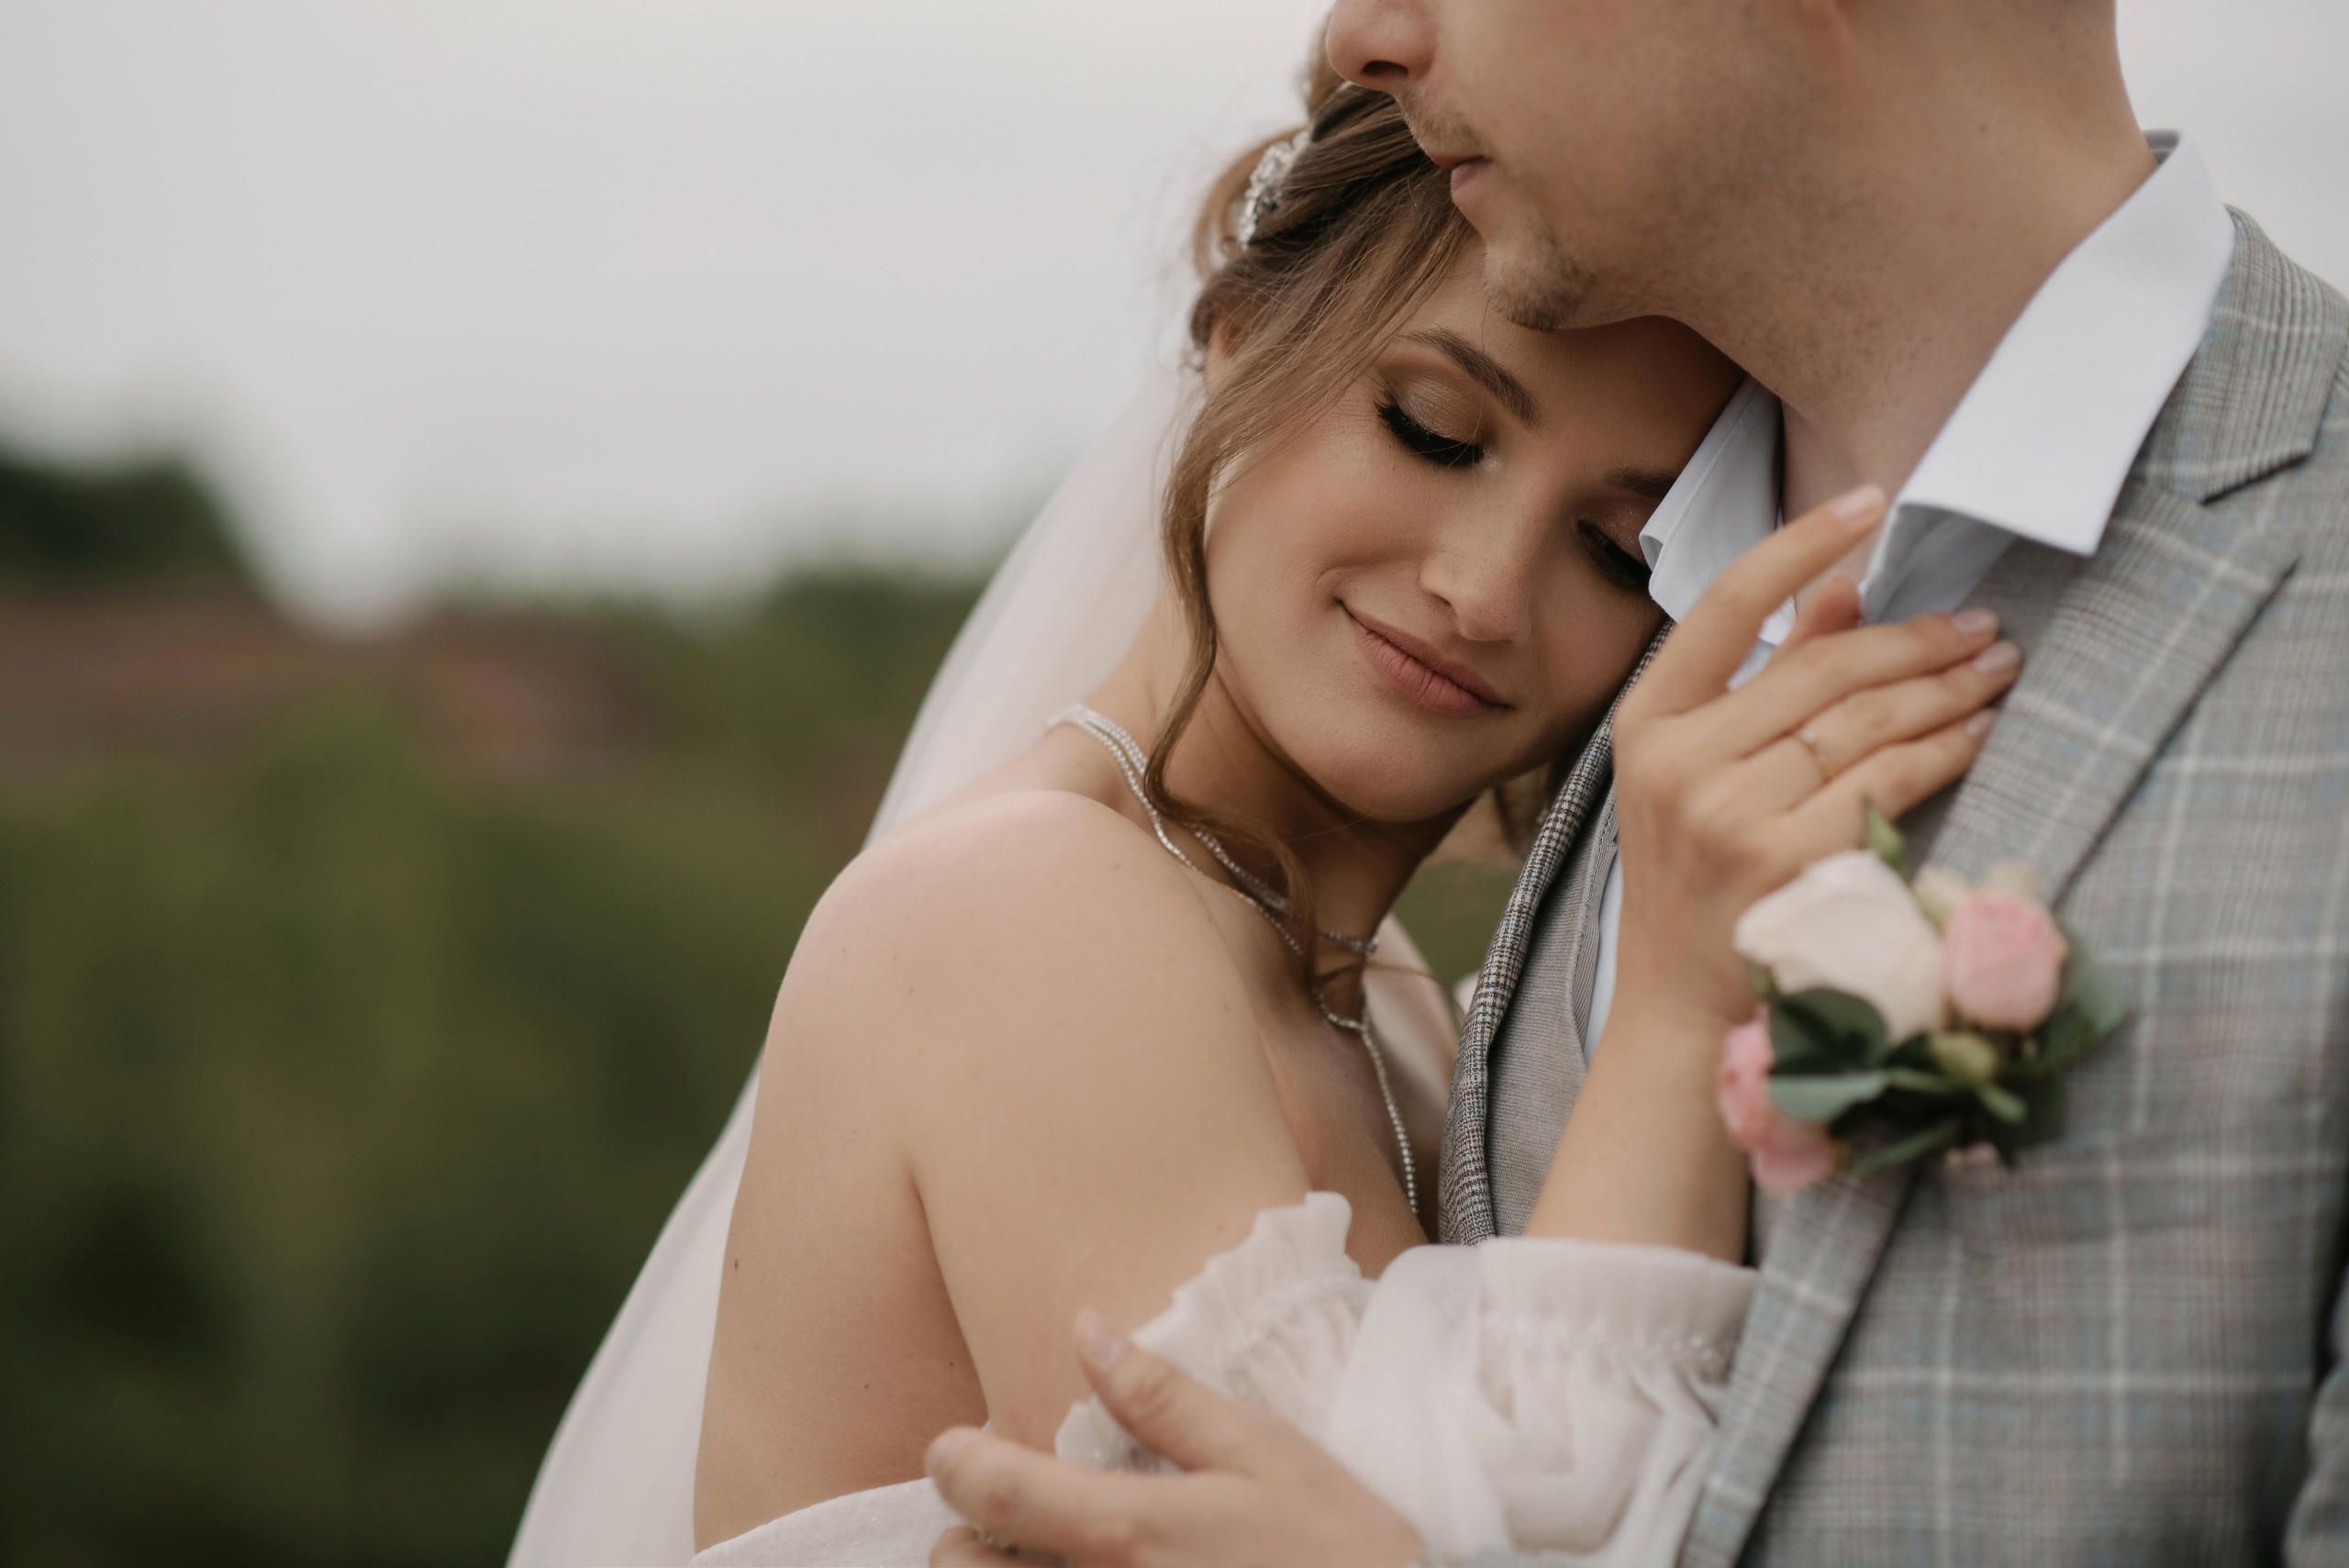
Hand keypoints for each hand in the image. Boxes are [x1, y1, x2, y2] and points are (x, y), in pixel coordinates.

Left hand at [926, 1310, 1421, 1567]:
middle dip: (966, 1540)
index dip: (953, 1461)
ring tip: (1046, 1558)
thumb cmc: (1340, 1554)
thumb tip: (1086, 1331)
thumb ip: (1163, 1398)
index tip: (959, 1447)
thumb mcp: (1264, 1453)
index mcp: (1125, 1530)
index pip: (987, 1492)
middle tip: (1013, 1518)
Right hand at [1610, 483, 2020, 1036]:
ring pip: (1863, 721)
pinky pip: (1885, 782)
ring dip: (1946, 688)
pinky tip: (1976, 734)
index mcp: (1645, 724)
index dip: (1802, 543)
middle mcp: (1677, 762)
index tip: (1871, 501)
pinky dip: (1942, 751)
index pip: (1726, 604)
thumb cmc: (1696, 886)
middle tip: (1983, 626)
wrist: (1679, 1013)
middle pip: (1822, 666)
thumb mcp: (1698, 775)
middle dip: (1918, 637)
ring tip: (1997, 671)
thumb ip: (1764, 678)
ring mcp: (1727, 813)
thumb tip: (1840, 586)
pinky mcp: (1783, 863)